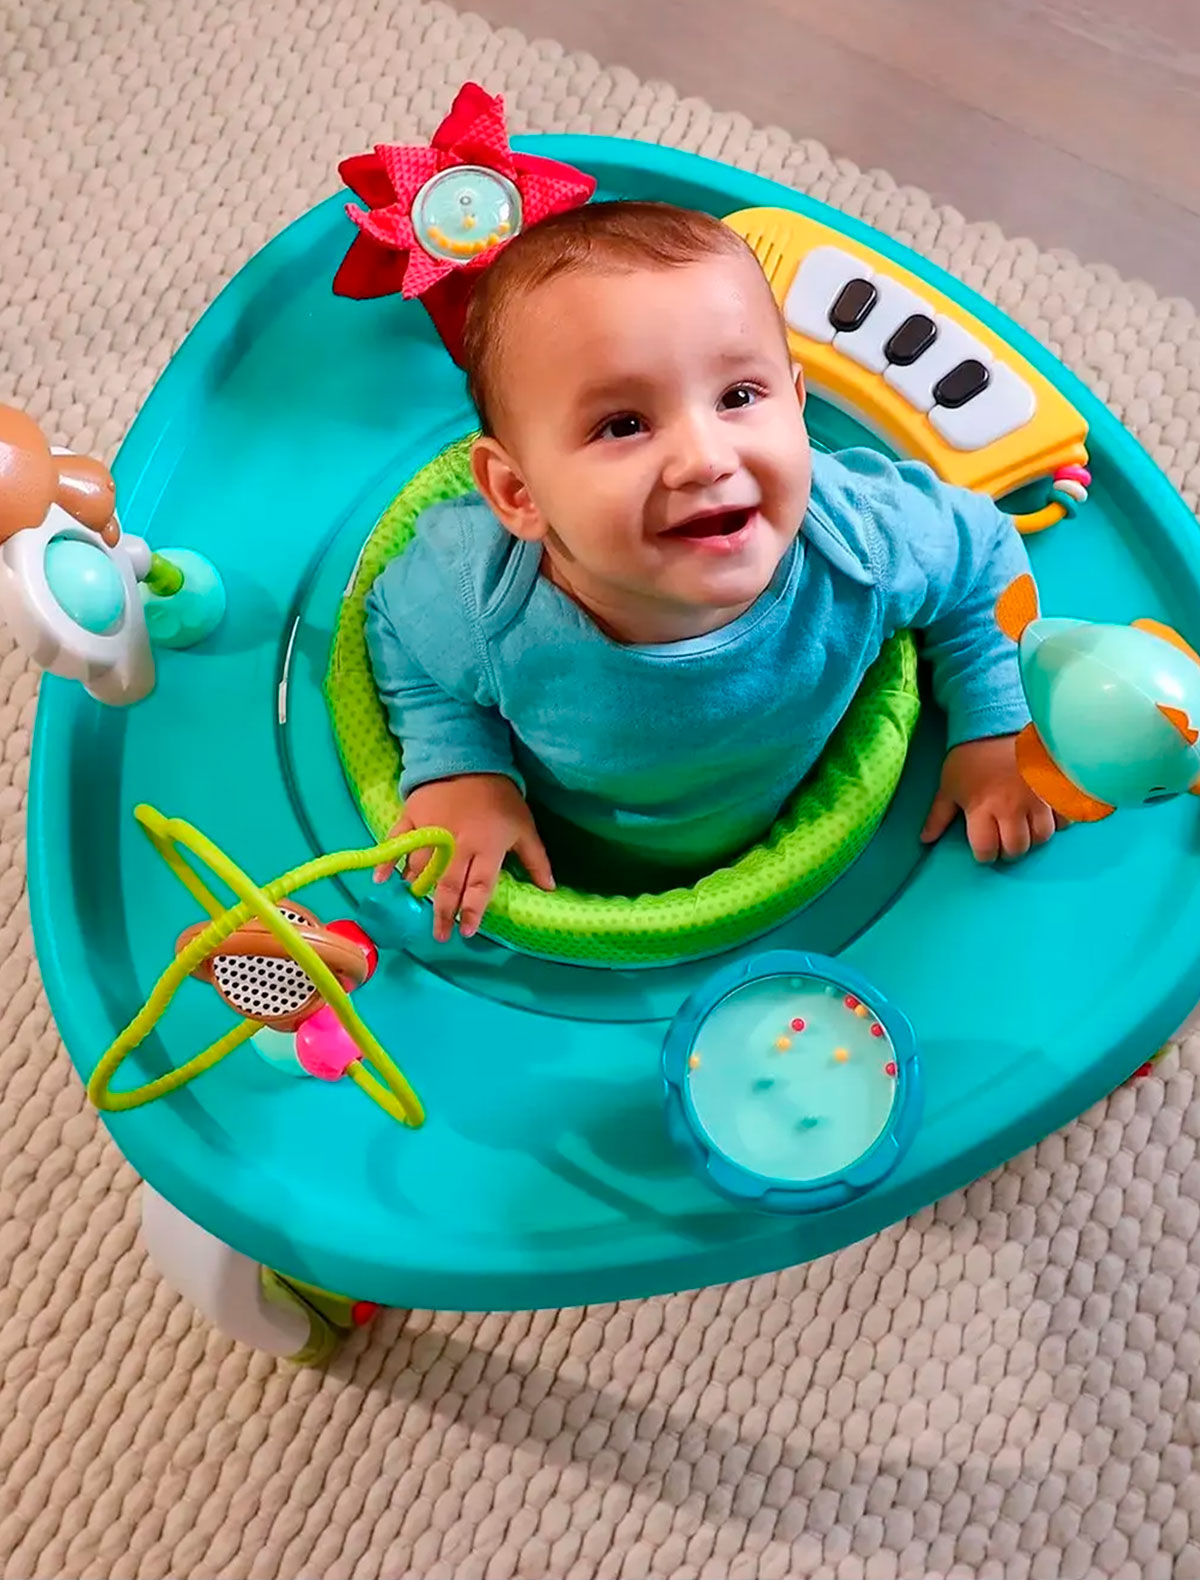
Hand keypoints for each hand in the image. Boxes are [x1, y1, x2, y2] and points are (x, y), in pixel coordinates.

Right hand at [373, 774, 554, 940]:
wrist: (469, 758)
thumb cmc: (500, 797)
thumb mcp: (524, 827)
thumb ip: (536, 859)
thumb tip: (550, 888)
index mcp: (486, 847)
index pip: (479, 886)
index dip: (473, 911)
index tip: (467, 931)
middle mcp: (457, 844)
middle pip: (448, 885)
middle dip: (444, 913)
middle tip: (440, 936)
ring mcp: (431, 832)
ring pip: (421, 868)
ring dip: (418, 890)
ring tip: (416, 907)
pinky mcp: (412, 818)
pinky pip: (397, 843)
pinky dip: (388, 861)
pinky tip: (382, 880)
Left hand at [921, 734, 1058, 862]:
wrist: (998, 722)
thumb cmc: (969, 756)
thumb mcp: (948, 786)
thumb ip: (938, 816)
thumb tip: (924, 839)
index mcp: (982, 809)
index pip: (987, 850)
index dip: (984, 854)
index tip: (984, 847)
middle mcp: (1011, 807)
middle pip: (1017, 848)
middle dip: (1009, 850)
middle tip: (1004, 839)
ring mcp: (1037, 798)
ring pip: (1042, 837)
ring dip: (1032, 838)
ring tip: (1023, 828)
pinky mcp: (1056, 787)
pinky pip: (1064, 818)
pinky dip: (1057, 821)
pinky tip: (1044, 814)